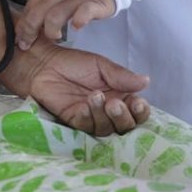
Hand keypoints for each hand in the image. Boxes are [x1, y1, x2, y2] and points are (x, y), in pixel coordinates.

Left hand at [15, 44, 150, 135]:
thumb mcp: (101, 66)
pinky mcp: (74, 122)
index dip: (140, 111)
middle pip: (124, 126)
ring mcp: (91, 118)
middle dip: (123, 117)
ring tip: (95, 97)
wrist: (44, 63)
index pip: (136, 112)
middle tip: (114, 103)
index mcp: (120, 96)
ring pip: (106, 129)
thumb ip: (121, 76)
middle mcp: (108, 111)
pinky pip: (85, 127)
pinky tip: (84, 106)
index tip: (138, 103)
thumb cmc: (74, 63)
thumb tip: (146, 81)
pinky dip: (87, 118)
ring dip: (103, 115)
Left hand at [17, 0, 115, 50]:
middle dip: (29, 32)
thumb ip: (42, 6)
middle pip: (37, 14)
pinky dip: (78, 20)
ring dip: (51, 31)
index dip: (21, 27)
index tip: (20, 40)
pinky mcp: (94, 1)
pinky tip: (76, 27)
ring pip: (55, 15)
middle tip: (29, 44)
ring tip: (57, 37)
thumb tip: (25, 28)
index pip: (28, 8)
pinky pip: (84, 12)